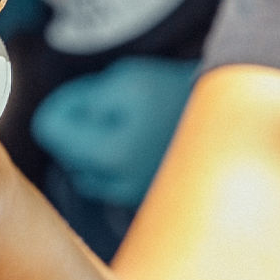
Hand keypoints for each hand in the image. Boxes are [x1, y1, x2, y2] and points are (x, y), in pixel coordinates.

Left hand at [32, 57, 198, 207]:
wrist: (230, 116)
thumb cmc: (177, 93)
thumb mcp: (124, 80)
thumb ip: (79, 99)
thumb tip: (51, 119)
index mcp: (108, 156)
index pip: (49, 128)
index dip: (63, 103)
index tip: (88, 93)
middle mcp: (118, 186)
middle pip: (66, 152)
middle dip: (79, 127)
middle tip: (115, 105)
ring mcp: (133, 197)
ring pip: (87, 172)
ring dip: (95, 148)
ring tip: (129, 124)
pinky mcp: (146, 199)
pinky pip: (112, 182)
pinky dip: (115, 163)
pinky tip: (139, 142)